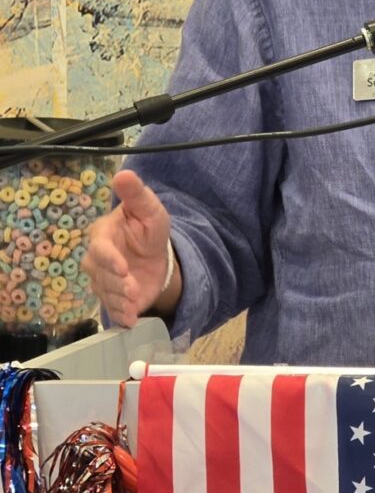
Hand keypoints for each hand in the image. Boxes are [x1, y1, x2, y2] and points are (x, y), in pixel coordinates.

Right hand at [82, 170, 174, 326]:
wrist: (158, 255)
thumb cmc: (149, 227)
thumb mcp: (149, 207)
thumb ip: (136, 193)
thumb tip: (123, 173)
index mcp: (103, 234)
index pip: (100, 248)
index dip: (109, 259)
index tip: (122, 268)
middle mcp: (97, 259)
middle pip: (100, 274)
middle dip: (116, 283)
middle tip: (132, 288)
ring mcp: (102, 280)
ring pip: (106, 293)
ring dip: (121, 299)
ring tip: (135, 299)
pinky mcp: (112, 298)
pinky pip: (112, 309)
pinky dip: (121, 316)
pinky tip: (130, 319)